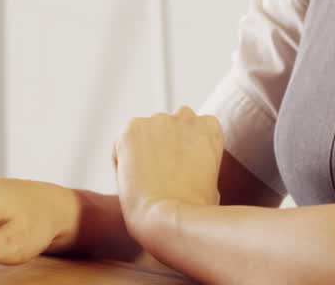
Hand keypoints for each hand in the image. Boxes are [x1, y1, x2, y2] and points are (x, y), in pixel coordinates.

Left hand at [112, 107, 223, 236]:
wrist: (169, 219)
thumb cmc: (194, 211)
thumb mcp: (212, 181)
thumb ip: (201, 162)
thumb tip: (188, 165)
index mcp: (209, 127)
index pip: (191, 130)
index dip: (182, 152)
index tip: (178, 173)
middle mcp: (186, 116)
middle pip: (168, 127)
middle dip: (163, 146)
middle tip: (160, 177)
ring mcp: (158, 120)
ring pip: (144, 134)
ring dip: (142, 151)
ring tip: (146, 183)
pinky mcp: (132, 128)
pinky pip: (122, 142)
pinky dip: (123, 159)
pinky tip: (132, 180)